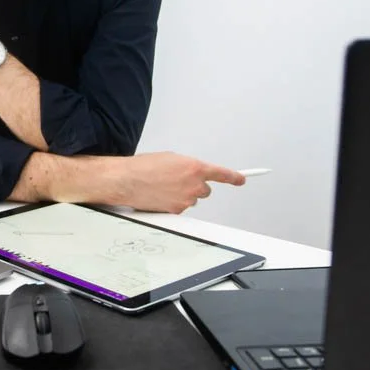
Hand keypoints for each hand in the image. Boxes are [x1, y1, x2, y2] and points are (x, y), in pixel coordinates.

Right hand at [107, 152, 245, 213]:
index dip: (234, 177)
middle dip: (195, 186)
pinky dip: (172, 202)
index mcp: (195, 167)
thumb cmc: (144, 166)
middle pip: (205, 190)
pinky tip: (159, 195)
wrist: (128, 180)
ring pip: (191, 199)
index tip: (241, 179)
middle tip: (178, 181)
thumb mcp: (170, 158)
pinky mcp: (177, 211)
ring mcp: (186, 200)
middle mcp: (194, 185)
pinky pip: (180, 207)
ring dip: (182, 194)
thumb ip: (186, 166)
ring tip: (163, 187)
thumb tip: (190, 172)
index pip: (222, 174)